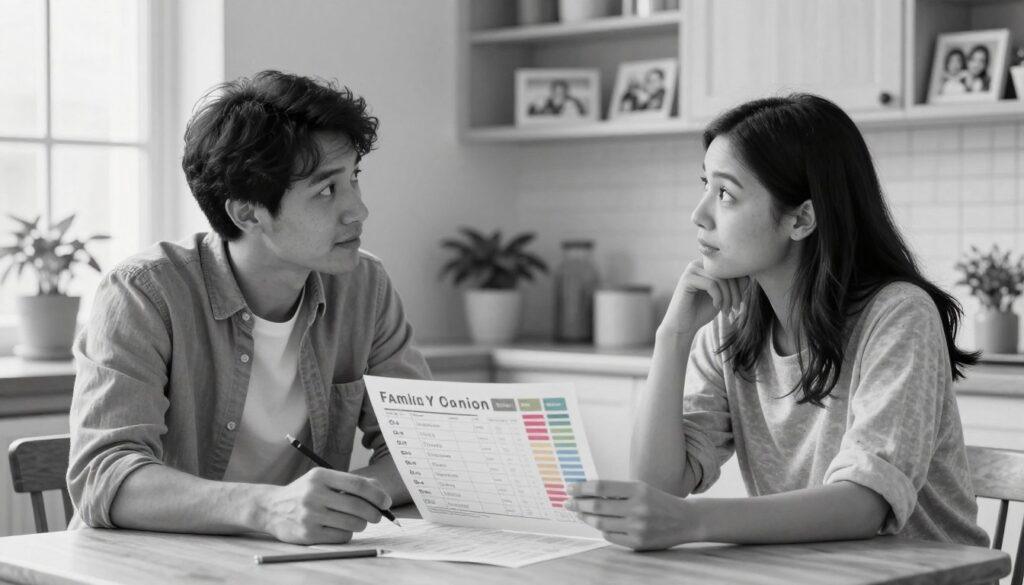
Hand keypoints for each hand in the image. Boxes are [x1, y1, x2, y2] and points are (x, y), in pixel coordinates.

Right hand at [256, 467, 390, 544]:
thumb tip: (380, 492)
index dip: (377, 495)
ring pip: (352, 523)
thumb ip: (350, 483)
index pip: (358, 485)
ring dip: (361, 524)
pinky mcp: (308, 534)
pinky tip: (341, 528)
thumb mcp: (323, 479)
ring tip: (357, 521)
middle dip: (374, 513)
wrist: (271, 508)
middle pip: (358, 506)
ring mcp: (310, 515)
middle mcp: (314, 494)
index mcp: (320, 476)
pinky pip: (341, 536)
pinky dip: (347, 533)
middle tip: (377, 516)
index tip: (386, 502)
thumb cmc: (305, 492)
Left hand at [565, 480, 702, 550]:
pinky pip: (610, 536)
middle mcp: (638, 508)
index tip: (570, 488)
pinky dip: (601, 529)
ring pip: (601, 523)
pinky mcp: (638, 543)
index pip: (601, 487)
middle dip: (578, 504)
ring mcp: (638, 527)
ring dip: (585, 518)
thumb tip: (586, 491)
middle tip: (568, 502)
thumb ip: (617, 491)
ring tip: (579, 513)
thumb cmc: (658, 501)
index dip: (582, 487)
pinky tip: (597, 524)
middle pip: (597, 506)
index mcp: (637, 490)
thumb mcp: (641, 488)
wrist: (685, 520)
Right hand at [659, 259, 749, 335]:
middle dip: (735, 292)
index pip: (731, 268)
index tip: (739, 303)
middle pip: (727, 272)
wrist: (683, 326)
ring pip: (720, 278)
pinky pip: (711, 284)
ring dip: (728, 296)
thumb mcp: (724, 297)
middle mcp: (699, 263)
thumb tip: (749, 276)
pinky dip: (718, 297)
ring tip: (727, 310)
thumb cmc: (702, 311)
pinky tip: (716, 306)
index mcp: (708, 265)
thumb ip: (735, 286)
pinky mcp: (687, 279)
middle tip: (735, 308)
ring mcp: (691, 270)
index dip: (740, 285)